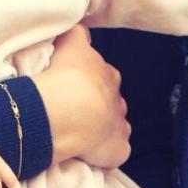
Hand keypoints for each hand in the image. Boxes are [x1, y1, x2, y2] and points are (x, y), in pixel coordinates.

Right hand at [33, 25, 130, 169]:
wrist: (72, 107)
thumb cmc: (68, 72)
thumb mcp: (71, 41)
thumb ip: (78, 34)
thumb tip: (80, 31)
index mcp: (107, 74)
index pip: (102, 76)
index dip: (89, 82)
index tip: (74, 87)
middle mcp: (117, 97)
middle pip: (111, 100)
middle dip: (99, 105)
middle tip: (75, 111)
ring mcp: (119, 124)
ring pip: (116, 124)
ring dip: (103, 128)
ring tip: (81, 134)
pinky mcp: (118, 148)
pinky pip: (116, 151)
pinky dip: (107, 153)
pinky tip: (92, 155)